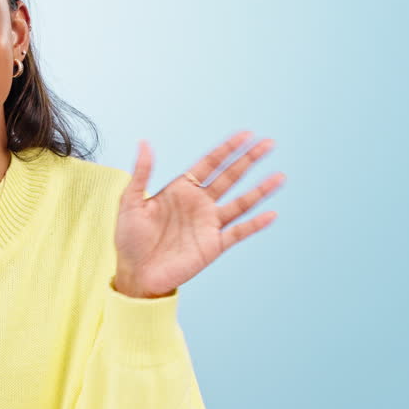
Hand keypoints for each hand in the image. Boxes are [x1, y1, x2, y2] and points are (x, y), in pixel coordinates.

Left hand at [114, 131, 283, 298]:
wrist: (135, 274)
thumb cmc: (129, 239)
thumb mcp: (130, 202)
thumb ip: (142, 173)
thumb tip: (144, 142)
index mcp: (181, 189)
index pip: (210, 163)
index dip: (227, 149)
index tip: (246, 134)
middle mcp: (199, 203)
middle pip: (230, 176)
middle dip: (249, 159)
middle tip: (269, 143)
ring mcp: (208, 224)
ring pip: (241, 202)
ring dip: (260, 190)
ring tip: (280, 176)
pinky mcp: (213, 245)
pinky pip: (239, 232)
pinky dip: (255, 225)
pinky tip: (271, 214)